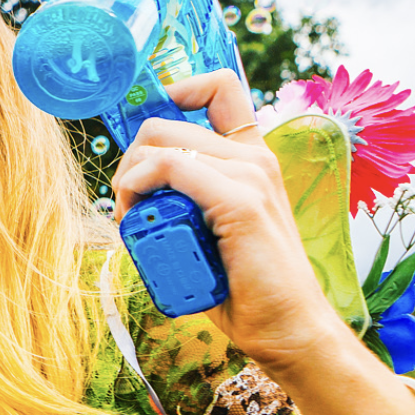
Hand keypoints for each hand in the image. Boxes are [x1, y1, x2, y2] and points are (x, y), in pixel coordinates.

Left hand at [111, 70, 353, 373]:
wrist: (287, 328)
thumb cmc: (244, 287)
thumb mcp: (210, 230)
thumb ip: (186, 201)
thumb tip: (136, 192)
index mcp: (252, 157)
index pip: (217, 86)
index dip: (171, 91)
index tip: (142, 139)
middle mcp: (254, 157)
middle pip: (166, 120)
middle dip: (129, 158)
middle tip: (128, 204)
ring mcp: (251, 175)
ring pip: (159, 141)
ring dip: (128, 180)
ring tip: (133, 222)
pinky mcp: (240, 202)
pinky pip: (168, 168)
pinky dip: (137, 187)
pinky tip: (135, 218)